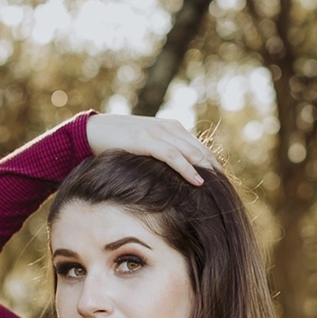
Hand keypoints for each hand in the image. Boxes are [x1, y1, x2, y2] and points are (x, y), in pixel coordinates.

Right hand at [84, 114, 217, 185]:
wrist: (90, 132)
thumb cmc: (116, 143)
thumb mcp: (143, 148)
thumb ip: (159, 155)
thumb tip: (172, 177)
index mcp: (170, 128)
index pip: (198, 147)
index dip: (212, 165)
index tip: (222, 184)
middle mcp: (167, 127)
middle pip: (200, 149)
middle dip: (214, 169)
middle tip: (226, 190)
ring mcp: (156, 132)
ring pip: (190, 151)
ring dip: (206, 169)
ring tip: (218, 187)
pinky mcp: (145, 140)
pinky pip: (171, 155)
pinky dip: (186, 168)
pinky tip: (197, 180)